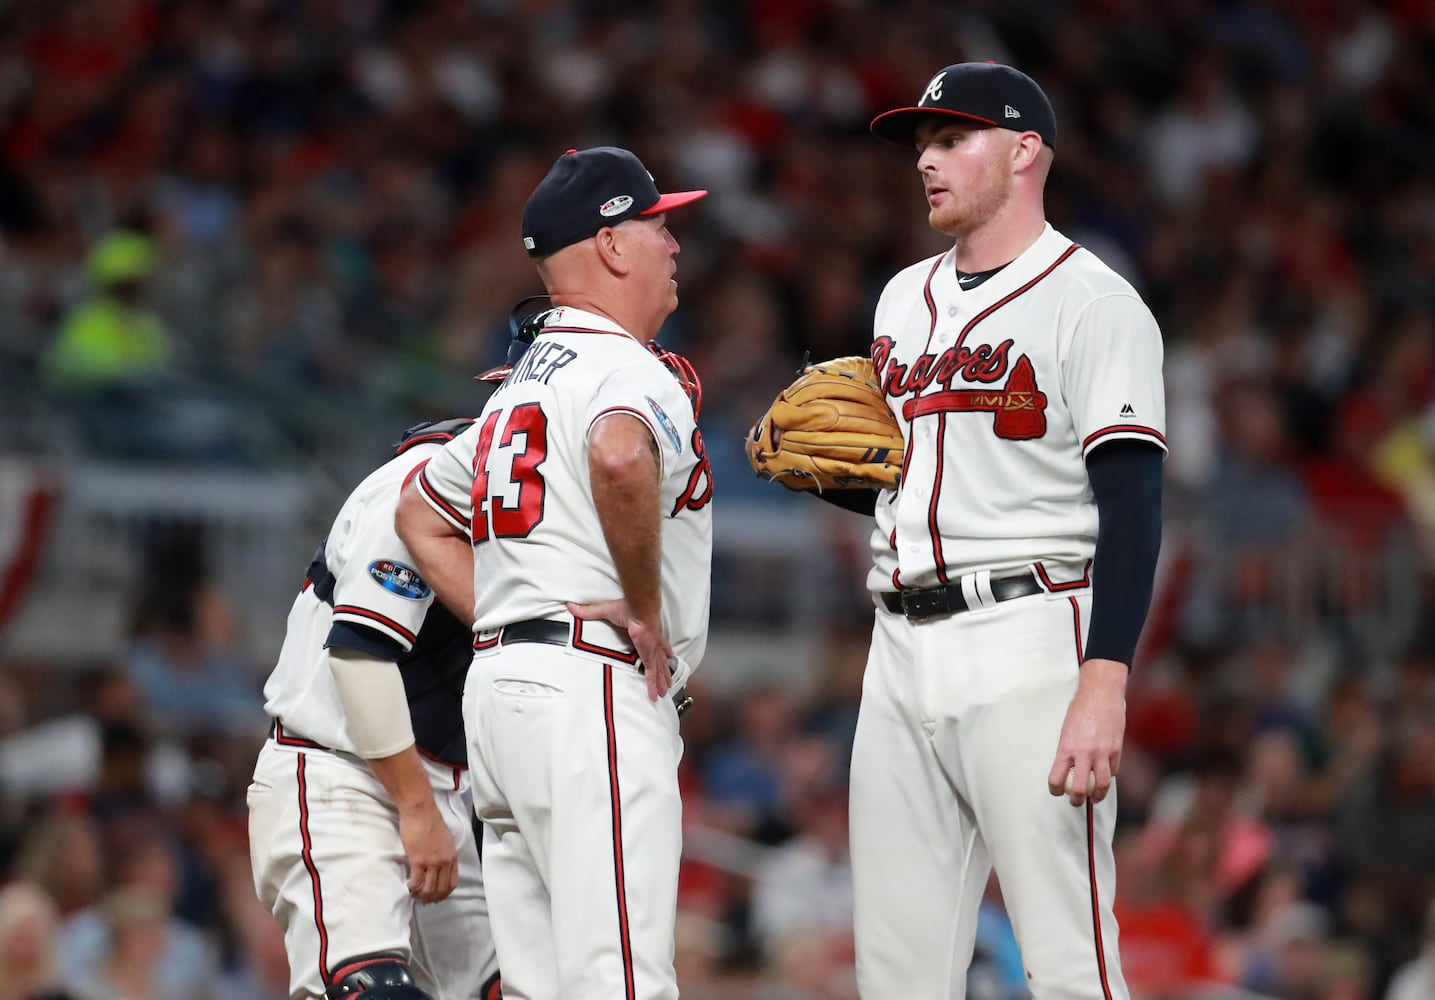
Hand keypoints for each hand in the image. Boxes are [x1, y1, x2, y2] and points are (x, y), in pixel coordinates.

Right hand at [398, 802, 458, 902]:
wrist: (421, 811)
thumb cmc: (430, 821)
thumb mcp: (446, 839)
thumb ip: (445, 853)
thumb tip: (440, 864)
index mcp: (452, 856)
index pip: (452, 882)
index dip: (444, 893)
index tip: (436, 896)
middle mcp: (445, 861)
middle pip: (441, 889)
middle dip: (432, 898)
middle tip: (423, 900)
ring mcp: (432, 862)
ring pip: (429, 889)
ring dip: (421, 895)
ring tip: (414, 895)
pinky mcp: (418, 860)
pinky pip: (416, 882)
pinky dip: (412, 888)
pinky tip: (408, 887)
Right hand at [567, 599, 673, 701]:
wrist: (639, 609)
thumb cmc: (628, 607)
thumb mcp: (606, 610)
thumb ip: (590, 611)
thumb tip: (573, 607)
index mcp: (645, 631)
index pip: (655, 643)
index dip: (661, 649)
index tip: (667, 655)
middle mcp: (652, 642)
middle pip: (660, 660)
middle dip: (664, 671)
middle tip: (667, 681)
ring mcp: (651, 650)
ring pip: (658, 669)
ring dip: (661, 681)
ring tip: (664, 691)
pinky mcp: (648, 656)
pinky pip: (651, 674)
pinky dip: (653, 685)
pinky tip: (655, 695)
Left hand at [1047, 658, 1127, 807]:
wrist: (1101, 694)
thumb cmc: (1081, 709)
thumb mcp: (1067, 730)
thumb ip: (1068, 750)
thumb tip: (1066, 768)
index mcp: (1066, 747)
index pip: (1056, 778)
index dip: (1054, 789)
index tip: (1056, 791)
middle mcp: (1084, 753)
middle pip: (1079, 788)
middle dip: (1076, 800)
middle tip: (1075, 802)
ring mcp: (1102, 753)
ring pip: (1101, 785)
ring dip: (1097, 796)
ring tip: (1094, 798)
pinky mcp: (1116, 750)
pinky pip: (1112, 771)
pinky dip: (1108, 776)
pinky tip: (1105, 776)